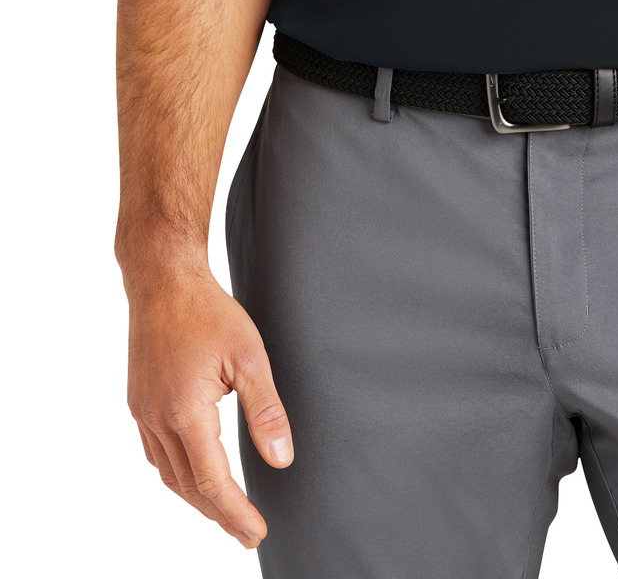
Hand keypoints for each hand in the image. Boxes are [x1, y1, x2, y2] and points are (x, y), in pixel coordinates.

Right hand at [126, 265, 292, 548]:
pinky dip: (178, 475)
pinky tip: (195, 476)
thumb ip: (266, 410)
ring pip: (169, 475)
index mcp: (185, 412)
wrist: (163, 280)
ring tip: (226, 513)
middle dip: (220, 515)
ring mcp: (143, 413)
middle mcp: (158, 419)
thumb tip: (282, 458)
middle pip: (189, 486)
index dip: (236, 512)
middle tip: (247, 534)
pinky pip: (156, 455)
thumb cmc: (208, 311)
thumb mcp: (250, 355)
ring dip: (197, 499)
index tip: (257, 532)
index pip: (212, 481)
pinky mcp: (139, 403)